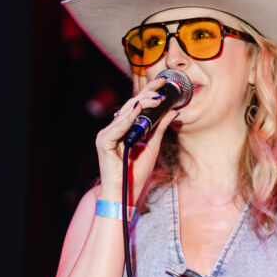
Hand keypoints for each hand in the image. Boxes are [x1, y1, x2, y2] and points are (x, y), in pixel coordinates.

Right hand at [95, 76, 181, 200]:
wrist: (124, 193)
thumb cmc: (136, 173)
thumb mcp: (153, 147)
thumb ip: (160, 128)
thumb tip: (173, 111)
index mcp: (124, 129)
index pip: (137, 106)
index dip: (149, 93)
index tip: (163, 83)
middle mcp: (114, 129)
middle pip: (131, 105)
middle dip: (147, 93)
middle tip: (162, 84)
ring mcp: (107, 135)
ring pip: (125, 112)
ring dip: (141, 103)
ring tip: (156, 96)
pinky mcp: (103, 142)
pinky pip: (117, 127)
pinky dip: (128, 118)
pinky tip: (138, 109)